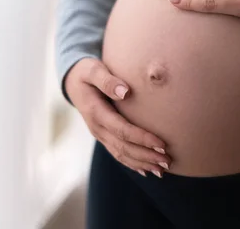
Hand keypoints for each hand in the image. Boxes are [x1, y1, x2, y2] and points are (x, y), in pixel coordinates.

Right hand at [65, 57, 170, 177]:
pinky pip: (117, 153)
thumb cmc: (86, 72)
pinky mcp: (103, 135)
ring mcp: (99, 134)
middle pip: (123, 147)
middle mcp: (96, 128)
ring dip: (142, 163)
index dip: (142, 139)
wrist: (72, 81)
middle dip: (146, 156)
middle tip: (168, 161)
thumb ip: (107, 80)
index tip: (161, 143)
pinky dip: (132, 163)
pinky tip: (146, 170)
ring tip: (162, 169)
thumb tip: (125, 91)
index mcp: (95, 112)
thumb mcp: (93, 70)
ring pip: (121, 154)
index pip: (122, 130)